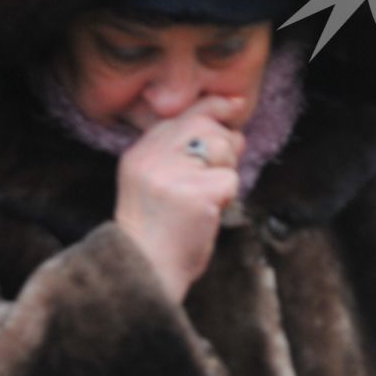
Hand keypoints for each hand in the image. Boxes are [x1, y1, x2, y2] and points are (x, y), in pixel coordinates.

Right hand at [114, 96, 246, 301]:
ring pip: (223, 148)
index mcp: (140, 153)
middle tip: (215, 177)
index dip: (213, 106)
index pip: (182, 114)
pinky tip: (209, 214)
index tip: (234, 104)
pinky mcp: (197, 192)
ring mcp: (173, 173)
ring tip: (205, 199)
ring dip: (226, 173)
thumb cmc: (158, 232)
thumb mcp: (156, 183)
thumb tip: (230, 124)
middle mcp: (152, 157)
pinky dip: (228, 197)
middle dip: (225, 146)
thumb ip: (180, 152)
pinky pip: (231, 179)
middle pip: (207, 125)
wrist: (145, 272)